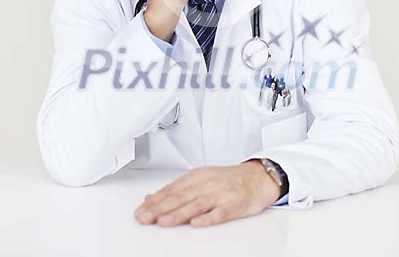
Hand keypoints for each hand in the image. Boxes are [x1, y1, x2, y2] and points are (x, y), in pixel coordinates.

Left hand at [133, 160, 280, 227]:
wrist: (256, 177)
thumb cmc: (227, 180)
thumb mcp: (202, 179)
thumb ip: (178, 189)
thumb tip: (152, 198)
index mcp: (197, 176)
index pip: (172, 189)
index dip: (155, 201)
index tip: (141, 210)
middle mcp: (207, 183)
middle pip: (181, 197)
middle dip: (160, 209)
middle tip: (145, 218)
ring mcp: (221, 194)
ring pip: (196, 205)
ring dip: (178, 214)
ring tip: (163, 222)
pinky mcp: (234, 204)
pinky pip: (219, 212)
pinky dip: (207, 218)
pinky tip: (197, 223)